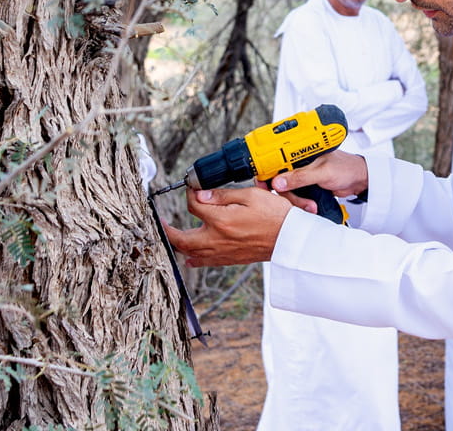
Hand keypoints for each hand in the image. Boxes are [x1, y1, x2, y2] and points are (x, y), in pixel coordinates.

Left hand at [163, 187, 290, 267]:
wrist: (291, 239)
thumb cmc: (276, 216)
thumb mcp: (251, 195)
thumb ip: (223, 195)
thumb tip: (200, 194)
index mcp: (221, 220)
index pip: (194, 206)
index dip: (190, 195)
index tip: (192, 189)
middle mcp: (217, 239)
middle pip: (182, 238)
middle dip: (168, 229)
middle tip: (162, 221)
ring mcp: (222, 252)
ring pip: (190, 253)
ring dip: (178, 244)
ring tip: (171, 236)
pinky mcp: (230, 260)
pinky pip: (205, 263)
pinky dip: (194, 259)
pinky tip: (190, 257)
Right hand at [269, 149, 370, 208]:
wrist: (359, 180)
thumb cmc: (346, 168)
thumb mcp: (322, 172)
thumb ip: (300, 177)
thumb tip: (278, 181)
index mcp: (299, 152)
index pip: (274, 161)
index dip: (266, 174)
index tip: (264, 186)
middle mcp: (298, 163)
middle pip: (278, 180)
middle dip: (286, 194)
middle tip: (295, 201)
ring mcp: (301, 176)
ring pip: (286, 191)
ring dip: (296, 201)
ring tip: (310, 205)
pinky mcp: (306, 187)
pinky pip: (296, 196)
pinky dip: (300, 203)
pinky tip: (310, 205)